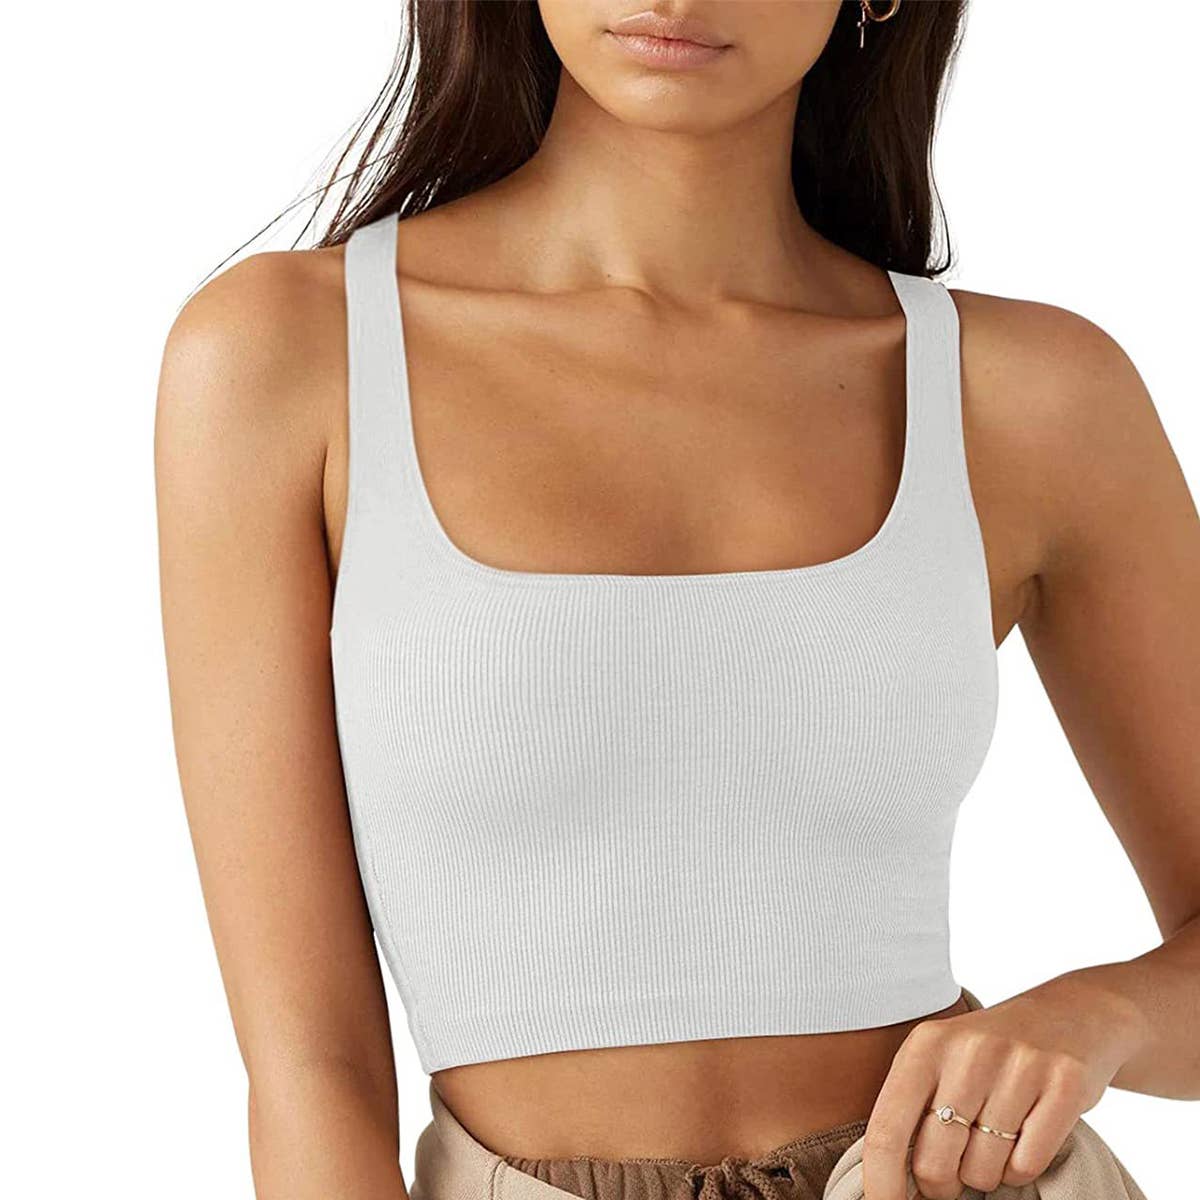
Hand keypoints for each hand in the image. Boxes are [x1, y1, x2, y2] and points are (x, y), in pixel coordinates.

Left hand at [861, 973, 1147, 1199]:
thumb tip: (886, 1182)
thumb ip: (912, 1110)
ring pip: (983, 1171)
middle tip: (953, 1173)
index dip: (881, 1182)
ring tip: (994, 1140)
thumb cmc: (992, 1052)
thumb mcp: (942, 1060)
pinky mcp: (1064, 1083)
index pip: (886, 1130)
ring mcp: (1018, 1065)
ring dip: (985, 1174)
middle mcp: (968, 1050)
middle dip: (941, 1185)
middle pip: (935, 1162)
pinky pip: (1027, 1164)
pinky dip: (1021, 1168)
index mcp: (925, 1044)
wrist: (1072, 1014)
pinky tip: (1024, 1138)